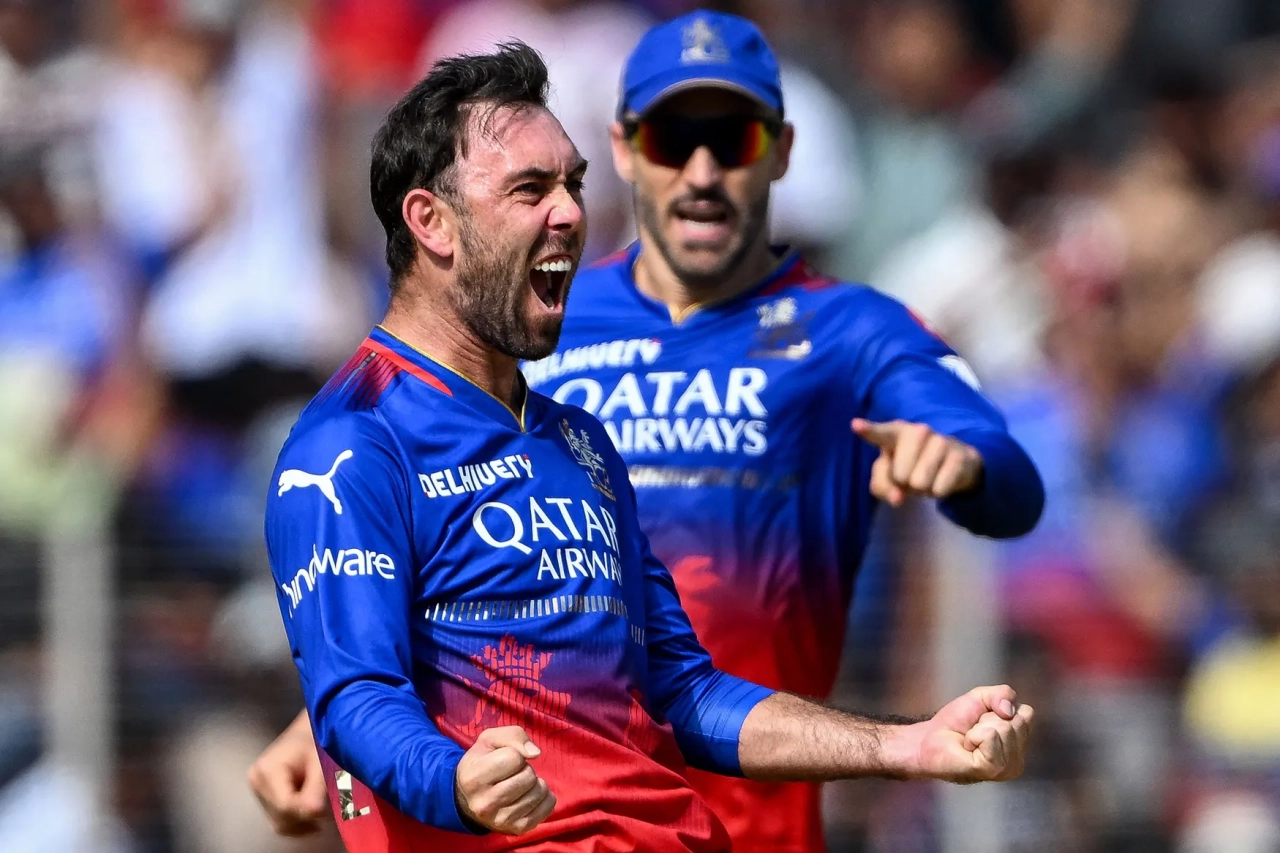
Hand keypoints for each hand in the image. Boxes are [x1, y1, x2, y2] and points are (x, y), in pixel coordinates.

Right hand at [248, 711, 329, 836]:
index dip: (306, 812)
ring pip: (279, 822)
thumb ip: (316, 787)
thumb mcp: (319, 762)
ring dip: (301, 823)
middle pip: (280, 816)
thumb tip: (314, 813)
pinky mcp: (263, 795)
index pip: (285, 805)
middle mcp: (256, 782)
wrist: (307, 731)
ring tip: (321, 816)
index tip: (325, 811)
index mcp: (267, 770)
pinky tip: (311, 818)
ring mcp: (257, 790)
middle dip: (304, 819)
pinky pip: (278, 819)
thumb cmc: (315, 741)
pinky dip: (296, 823)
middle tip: (326, 814)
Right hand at [455, 727, 554, 834]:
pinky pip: (548, 806)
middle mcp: (485, 804)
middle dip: (525, 769)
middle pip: (528, 776)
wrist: (467, 798)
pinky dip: (544, 796)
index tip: (503, 760)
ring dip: (535, 782)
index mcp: (474, 778)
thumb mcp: (490, 740)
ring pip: (539, 791)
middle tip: (512, 774)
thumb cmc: (482, 763)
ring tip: (519, 784)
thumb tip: (535, 753)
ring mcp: (501, 820)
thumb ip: (513, 736)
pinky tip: (529, 795)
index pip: (514, 758)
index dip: (514, 754)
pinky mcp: (517, 829)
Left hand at [852, 419, 982, 506]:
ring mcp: (941, 440)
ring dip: (924, 488)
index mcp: (895, 433)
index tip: (856, 426)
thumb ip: (883, 486)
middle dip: (905, 482)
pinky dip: (939, 491)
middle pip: (900, 475)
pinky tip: (944, 477)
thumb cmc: (911, 467)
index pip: (880, 433)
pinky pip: (940, 489)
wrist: (953, 465)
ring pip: (920, 483)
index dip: (869, 430)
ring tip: (929, 475)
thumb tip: (898, 497)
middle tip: (914, 473)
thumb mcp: (890, 477)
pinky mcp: (960, 455)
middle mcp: (918, 431)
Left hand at [912, 685, 1033, 782]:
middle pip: (1016, 721)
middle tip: (974, 731)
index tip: (983, 720)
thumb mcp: (981, 697)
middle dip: (989, 718)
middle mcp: (1018, 760)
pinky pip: (990, 736)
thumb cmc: (955, 722)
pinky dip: (974, 735)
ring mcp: (1007, 768)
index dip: (1001, 709)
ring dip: (980, 728)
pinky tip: (968, 746)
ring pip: (1004, 728)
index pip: (1027, 713)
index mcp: (1020, 744)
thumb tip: (1009, 710)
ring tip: (970, 740)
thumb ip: (1002, 694)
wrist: (928, 739)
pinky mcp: (991, 769)